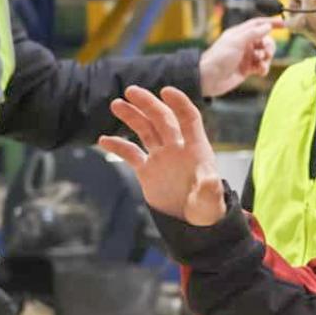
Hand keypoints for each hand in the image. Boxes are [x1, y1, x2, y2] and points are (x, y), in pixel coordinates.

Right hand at [99, 86, 227, 225]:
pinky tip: (103, 140)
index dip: (179, 104)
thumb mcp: (210, 202)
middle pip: (163, 119)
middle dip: (148, 104)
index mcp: (197, 150)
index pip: (189, 119)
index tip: (165, 90)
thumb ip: (209, 190)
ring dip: (132, 116)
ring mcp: (162, 158)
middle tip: (131, 91)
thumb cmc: (207, 211)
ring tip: (116, 104)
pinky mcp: (148, 170)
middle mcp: (178, 149)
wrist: (193, 223)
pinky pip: (131, 153)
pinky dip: (118, 146)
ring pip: (146, 130)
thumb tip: (212, 180)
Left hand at [198, 17, 282, 97]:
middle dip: (269, 46)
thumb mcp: (237, 42)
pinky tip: (260, 71)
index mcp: (240, 34)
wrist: (209, 79)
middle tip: (267, 52)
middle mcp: (244, 44)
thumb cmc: (219, 57)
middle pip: (265, 40)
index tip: (283, 25)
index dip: (271, 23)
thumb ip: (253, 33)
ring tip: (260, 63)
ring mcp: (246, 56)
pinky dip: (263, 68)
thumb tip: (268, 26)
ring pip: (265, 54)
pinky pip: (261, 66)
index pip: (258, 24)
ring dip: (266, 58)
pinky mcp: (247, 69)